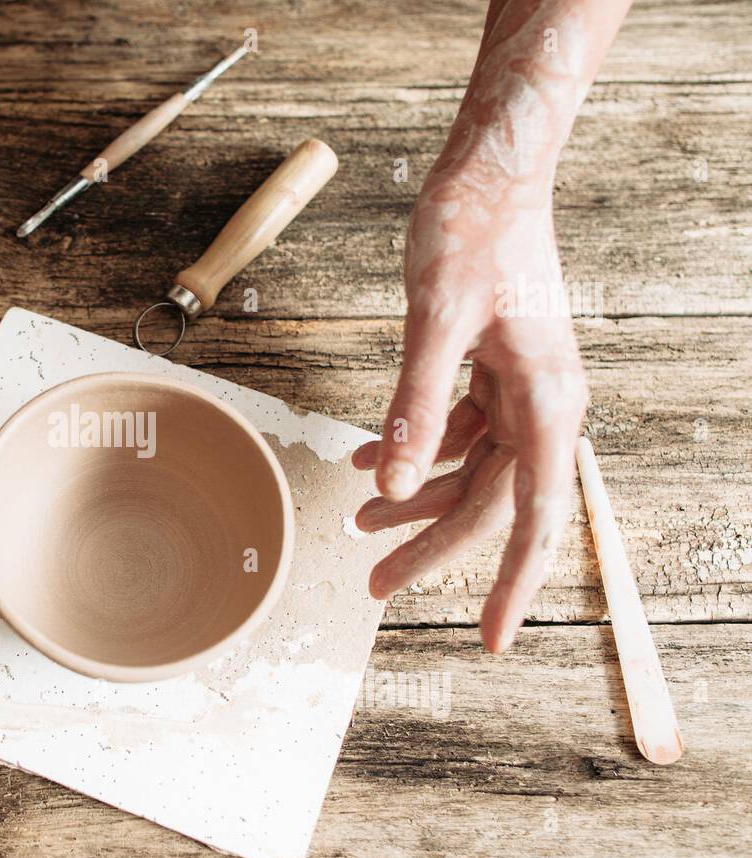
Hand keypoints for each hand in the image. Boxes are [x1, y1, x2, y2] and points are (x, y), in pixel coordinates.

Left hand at [352, 155, 588, 652]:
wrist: (490, 174)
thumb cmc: (471, 233)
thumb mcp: (436, 322)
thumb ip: (414, 407)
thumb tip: (388, 486)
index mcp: (546, 403)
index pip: (529, 517)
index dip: (511, 583)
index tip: (491, 639)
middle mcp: (541, 405)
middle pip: (487, 503)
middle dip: (429, 547)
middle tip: (375, 587)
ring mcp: (517, 390)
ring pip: (466, 471)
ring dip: (412, 499)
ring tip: (356, 526)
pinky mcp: (492, 371)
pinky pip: (452, 431)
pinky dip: (409, 449)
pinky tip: (363, 462)